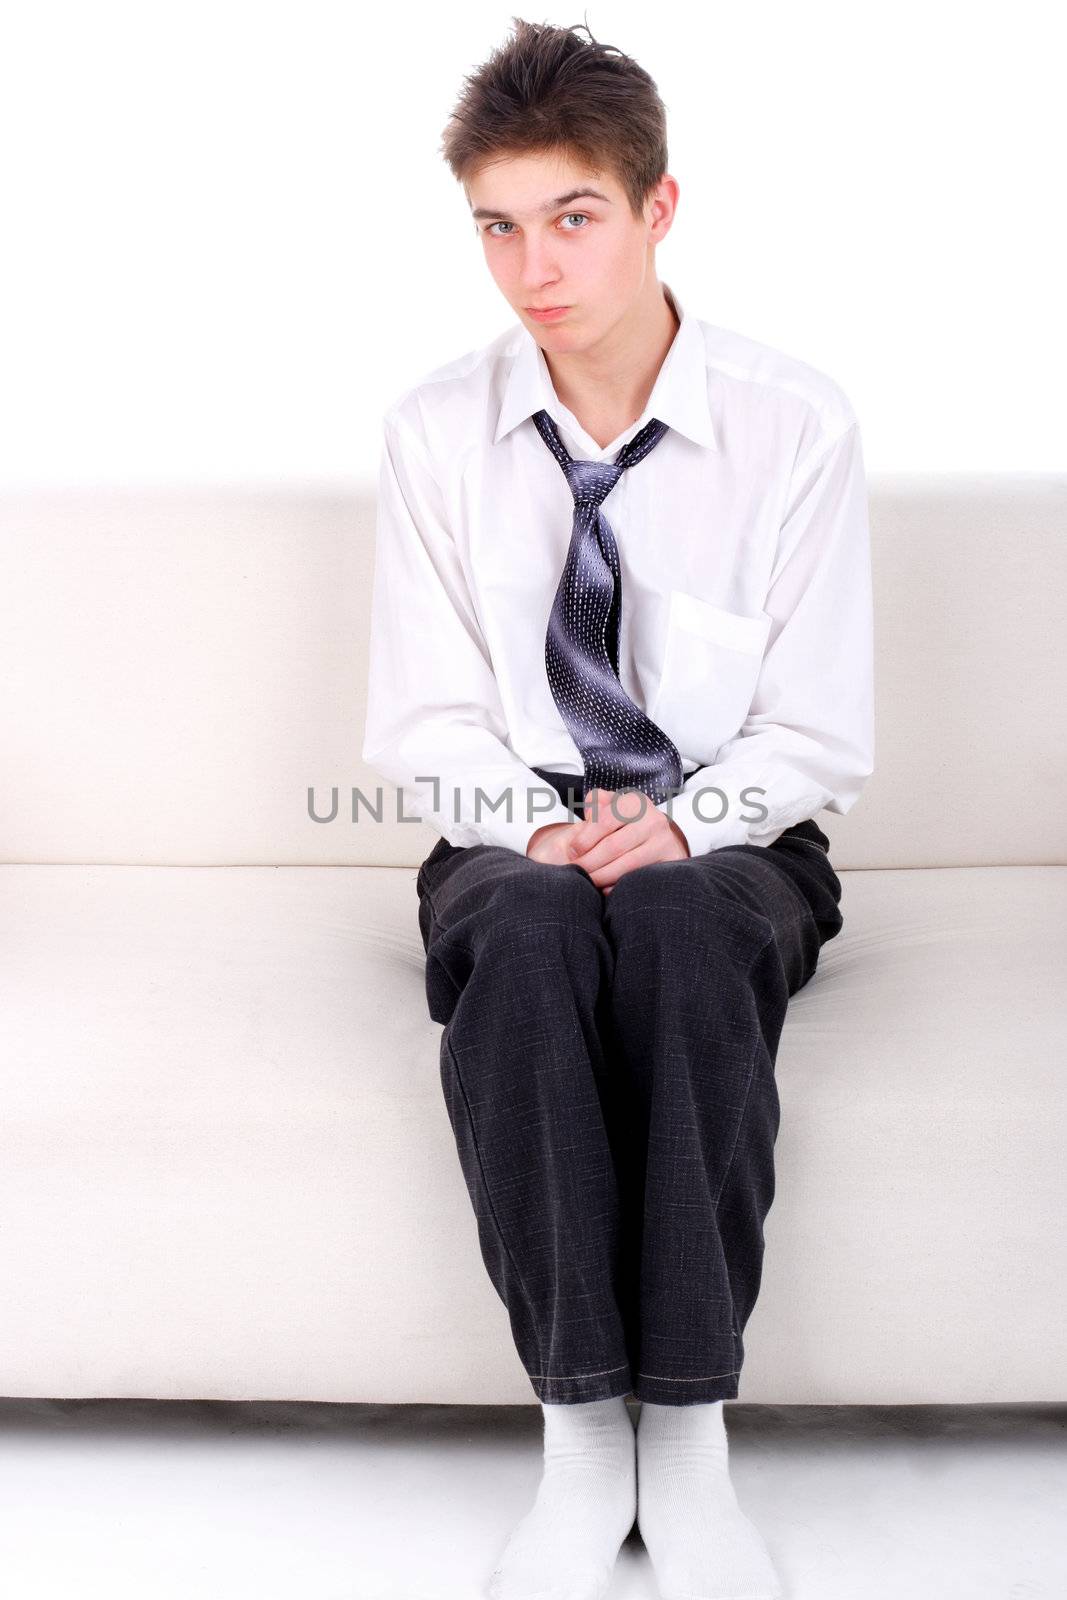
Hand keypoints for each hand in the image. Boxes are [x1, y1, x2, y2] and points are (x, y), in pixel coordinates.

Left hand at [529, 787, 688, 891]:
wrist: (659, 838)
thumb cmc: (627, 822)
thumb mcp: (612, 806)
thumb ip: (596, 802)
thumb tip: (590, 811)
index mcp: (635, 802)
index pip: (604, 820)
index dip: (584, 839)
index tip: (573, 851)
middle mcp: (653, 820)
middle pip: (614, 846)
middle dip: (589, 861)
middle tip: (576, 870)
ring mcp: (664, 842)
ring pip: (627, 865)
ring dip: (601, 876)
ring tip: (588, 880)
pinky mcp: (670, 862)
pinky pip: (640, 878)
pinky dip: (619, 886)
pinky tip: (606, 888)